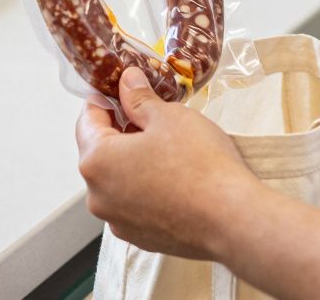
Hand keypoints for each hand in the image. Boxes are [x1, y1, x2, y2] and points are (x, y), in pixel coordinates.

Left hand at [76, 67, 261, 258]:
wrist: (232, 220)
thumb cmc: (200, 165)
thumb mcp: (168, 117)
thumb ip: (139, 98)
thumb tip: (127, 81)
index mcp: (96, 161)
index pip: (87, 120)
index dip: (105, 99)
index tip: (122, 90)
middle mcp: (98, 196)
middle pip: (100, 152)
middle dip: (121, 130)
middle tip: (150, 115)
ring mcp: (118, 220)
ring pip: (117, 180)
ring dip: (133, 160)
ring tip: (166, 147)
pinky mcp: (139, 237)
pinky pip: (133, 204)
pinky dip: (145, 187)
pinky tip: (172, 177)